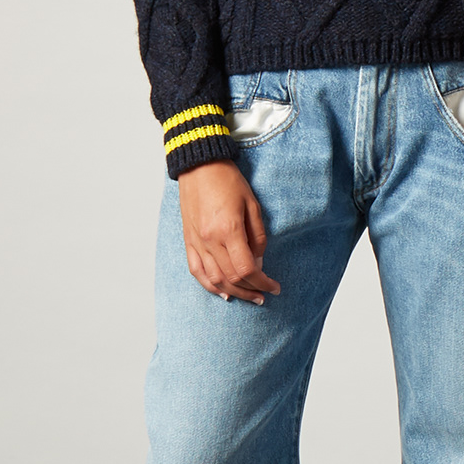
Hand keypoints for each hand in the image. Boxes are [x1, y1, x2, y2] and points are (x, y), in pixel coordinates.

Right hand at [178, 161, 278, 304]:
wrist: (199, 167)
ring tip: (249, 296)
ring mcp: (196, 242)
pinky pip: (196, 271)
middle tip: (265, 294)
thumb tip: (259, 263)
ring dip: (233, 292)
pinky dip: (210, 285)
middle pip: (231, 278)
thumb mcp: (253, 205)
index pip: (246, 269)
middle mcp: (209, 240)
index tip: (274, 286)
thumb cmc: (229, 182)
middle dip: (251, 290)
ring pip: (213, 280)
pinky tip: (223, 292)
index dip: (263, 282)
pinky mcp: (188, 241)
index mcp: (228, 230)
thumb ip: (258, 237)